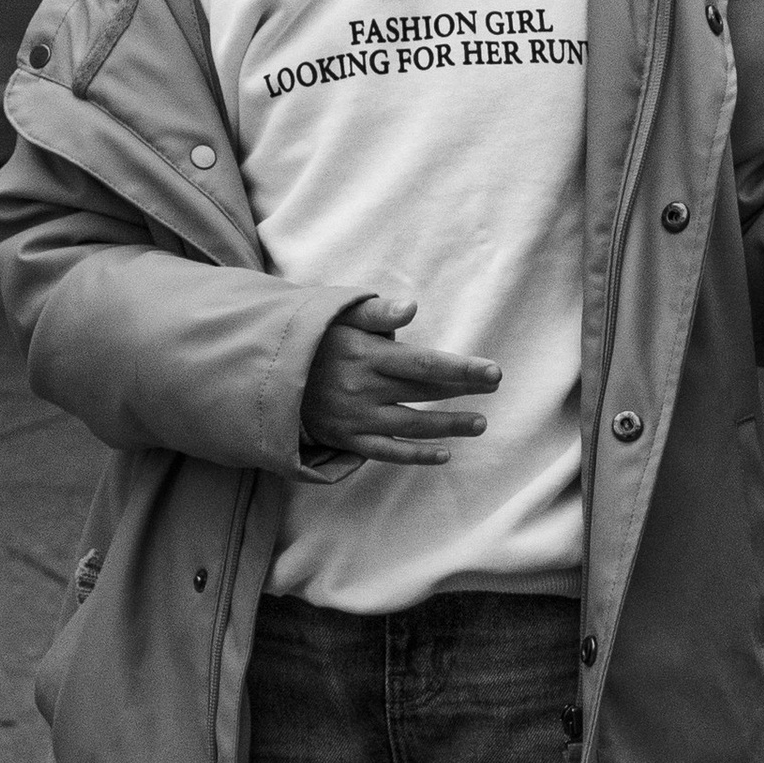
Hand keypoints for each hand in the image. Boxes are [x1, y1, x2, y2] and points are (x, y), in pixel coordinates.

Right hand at [300, 292, 500, 463]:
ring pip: (410, 427)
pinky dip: (416, 456)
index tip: (493, 372)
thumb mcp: (340, 316)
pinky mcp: (346, 439)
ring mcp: (354, 418)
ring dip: (448, 426)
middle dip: (462, 390)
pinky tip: (444, 454)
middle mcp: (362, 390)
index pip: (423, 365)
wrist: (268, 374)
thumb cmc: (316, 338)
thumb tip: (411, 307)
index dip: (460, 369)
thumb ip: (377, 311)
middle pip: (422, 393)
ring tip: (479, 423)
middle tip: (495, 384)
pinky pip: (386, 452)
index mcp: (365, 356)